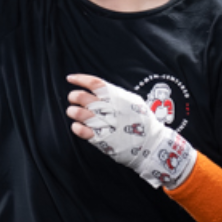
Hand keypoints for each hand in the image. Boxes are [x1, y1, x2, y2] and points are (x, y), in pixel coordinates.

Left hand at [66, 73, 198, 188]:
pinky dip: (76, 127)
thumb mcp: (132, 101)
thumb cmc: (143, 121)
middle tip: (73, 99)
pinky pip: (81, 131)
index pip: (94, 83)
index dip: (79, 79)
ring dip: (72, 111)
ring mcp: (104, 123)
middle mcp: (108, 108)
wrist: (151, 143)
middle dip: (74, 96)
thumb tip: (101, 89)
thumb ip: (116, 95)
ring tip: (73, 112)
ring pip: (78, 113)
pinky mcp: (101, 138)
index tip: (70, 79)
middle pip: (82, 97)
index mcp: (116, 97)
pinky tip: (76, 126)